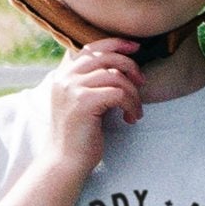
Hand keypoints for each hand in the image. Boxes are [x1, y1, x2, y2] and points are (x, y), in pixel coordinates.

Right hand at [37, 39, 142, 172]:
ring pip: (116, 77)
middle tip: (142, 82)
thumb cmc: (79, 135)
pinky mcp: (84, 102)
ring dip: (133, 93)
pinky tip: (130, 118)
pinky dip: (131, 105)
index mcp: (63, 75)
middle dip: (130, 66)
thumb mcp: (82, 101)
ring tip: (135, 110)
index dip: (116, 44)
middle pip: (106, 57)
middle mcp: (65, 78)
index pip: (91, 48)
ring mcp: (72, 88)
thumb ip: (92, 81)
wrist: (65, 162)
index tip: (136, 48)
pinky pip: (119, 93)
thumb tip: (122, 64)